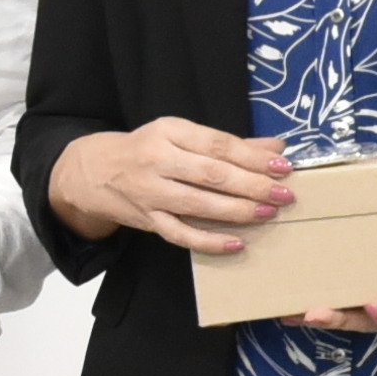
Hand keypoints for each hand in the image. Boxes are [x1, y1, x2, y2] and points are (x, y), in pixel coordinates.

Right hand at [49, 117, 293, 258]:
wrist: (93, 172)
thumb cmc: (147, 149)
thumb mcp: (181, 135)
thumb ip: (229, 144)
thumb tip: (276, 148)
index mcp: (169, 132)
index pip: (217, 145)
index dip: (252, 157)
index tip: (282, 166)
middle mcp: (158, 161)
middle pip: (211, 175)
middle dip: (251, 185)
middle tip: (283, 193)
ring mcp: (150, 193)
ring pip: (198, 205)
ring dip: (237, 211)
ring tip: (268, 212)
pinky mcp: (147, 221)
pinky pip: (181, 235)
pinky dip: (209, 242)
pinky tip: (237, 244)